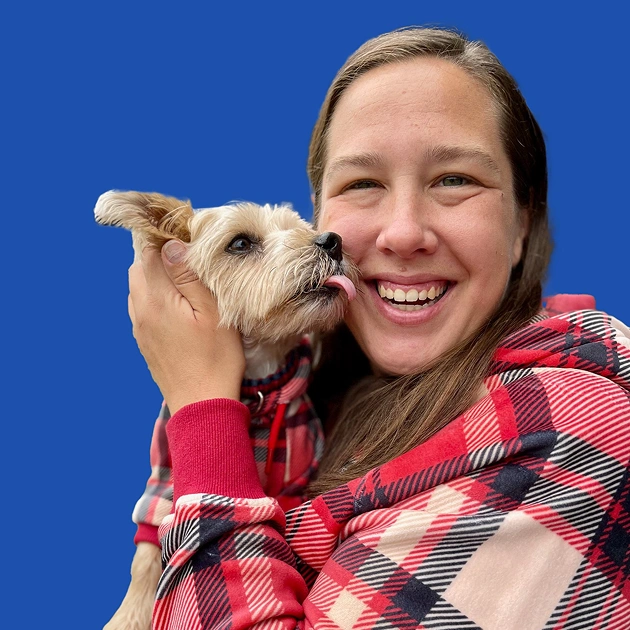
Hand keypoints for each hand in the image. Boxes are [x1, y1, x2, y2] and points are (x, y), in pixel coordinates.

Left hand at [128, 240, 244, 412]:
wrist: (202, 405)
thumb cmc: (216, 359)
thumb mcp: (212, 313)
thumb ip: (190, 277)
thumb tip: (172, 245)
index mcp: (155, 299)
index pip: (147, 251)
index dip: (164, 237)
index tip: (186, 234)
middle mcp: (140, 310)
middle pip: (139, 267)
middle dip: (160, 255)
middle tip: (191, 256)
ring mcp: (140, 327)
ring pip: (140, 287)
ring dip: (158, 276)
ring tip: (187, 280)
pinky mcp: (145, 341)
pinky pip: (143, 306)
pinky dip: (157, 296)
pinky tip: (180, 306)